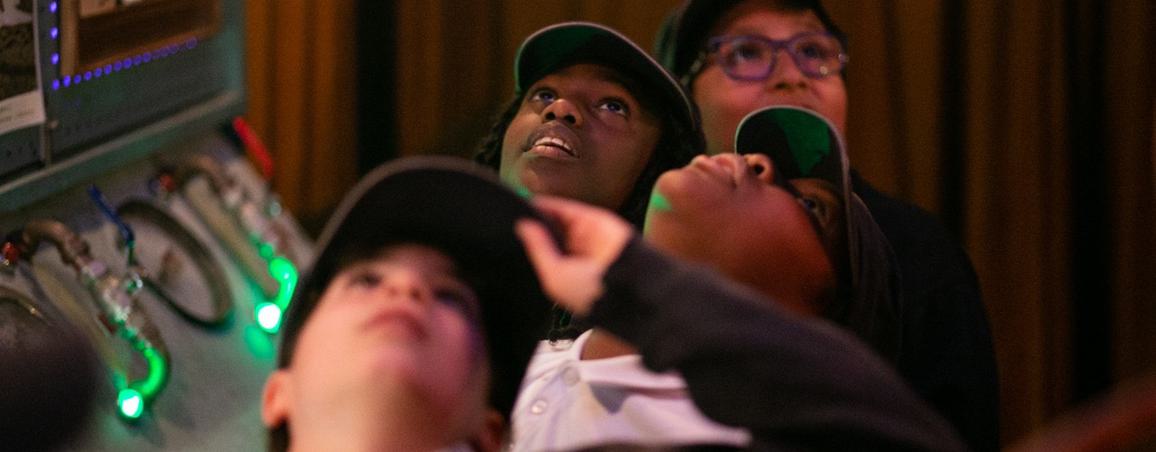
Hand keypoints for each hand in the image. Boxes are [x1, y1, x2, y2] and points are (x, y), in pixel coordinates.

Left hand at [515, 196, 633, 315]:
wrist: (626, 282)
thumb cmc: (591, 290)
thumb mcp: (555, 275)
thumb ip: (538, 249)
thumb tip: (522, 226)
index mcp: (567, 272)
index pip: (544, 253)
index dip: (529, 242)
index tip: (508, 233)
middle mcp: (576, 253)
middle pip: (549, 234)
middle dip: (532, 226)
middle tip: (507, 217)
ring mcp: (585, 235)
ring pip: (557, 220)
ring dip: (539, 214)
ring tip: (515, 208)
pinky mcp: (594, 220)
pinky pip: (568, 209)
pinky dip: (550, 205)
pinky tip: (531, 203)